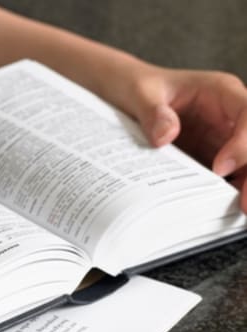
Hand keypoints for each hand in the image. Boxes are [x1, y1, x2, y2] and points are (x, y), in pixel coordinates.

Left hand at [122, 63, 246, 210]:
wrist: (127, 95)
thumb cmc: (138, 87)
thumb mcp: (139, 93)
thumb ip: (152, 112)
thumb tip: (165, 137)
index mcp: (221, 93)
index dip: (243, 142)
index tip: (219, 168)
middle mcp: (229, 117)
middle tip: (244, 204)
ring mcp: (223, 139)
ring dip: (246, 186)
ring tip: (240, 212)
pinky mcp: (212, 158)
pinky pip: (228, 177)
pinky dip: (227, 193)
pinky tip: (219, 212)